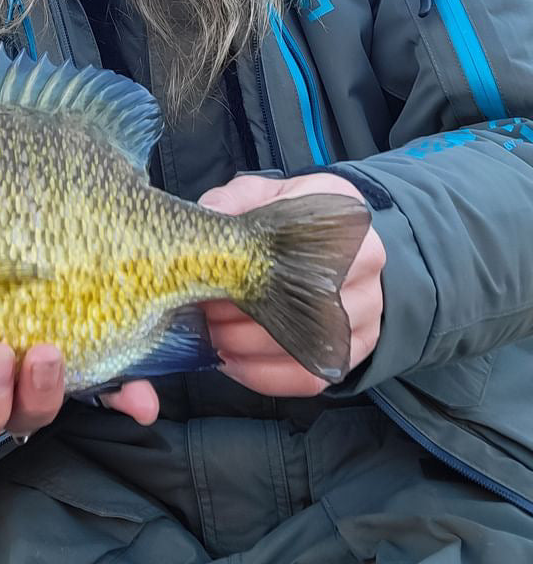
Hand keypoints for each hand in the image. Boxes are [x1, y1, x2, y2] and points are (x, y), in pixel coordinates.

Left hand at [199, 172, 384, 396]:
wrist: (335, 245)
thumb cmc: (292, 216)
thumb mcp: (265, 194)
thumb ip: (236, 201)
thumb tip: (207, 212)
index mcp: (342, 213)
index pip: (298, 241)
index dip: (249, 264)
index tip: (213, 274)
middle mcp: (365, 261)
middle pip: (300, 301)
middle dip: (241, 313)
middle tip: (204, 313)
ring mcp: (368, 307)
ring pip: (303, 344)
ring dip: (248, 347)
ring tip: (213, 335)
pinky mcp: (358, 346)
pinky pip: (311, 376)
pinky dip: (264, 375)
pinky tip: (233, 361)